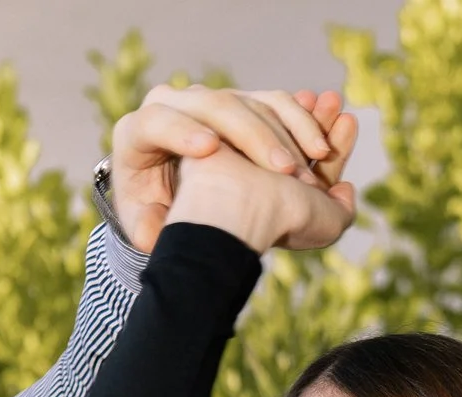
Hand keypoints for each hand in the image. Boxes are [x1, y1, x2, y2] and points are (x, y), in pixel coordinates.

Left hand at [109, 85, 358, 249]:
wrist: (169, 192)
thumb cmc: (153, 210)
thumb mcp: (144, 224)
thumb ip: (146, 230)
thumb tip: (152, 231)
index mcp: (139, 132)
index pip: (159, 120)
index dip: (182, 131)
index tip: (210, 148)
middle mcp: (174, 105)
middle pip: (215, 105)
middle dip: (253, 135)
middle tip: (284, 168)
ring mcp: (211, 100)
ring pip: (253, 101)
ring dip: (288, 129)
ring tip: (315, 159)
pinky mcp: (240, 103)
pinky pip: (276, 103)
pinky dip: (301, 122)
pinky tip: (321, 149)